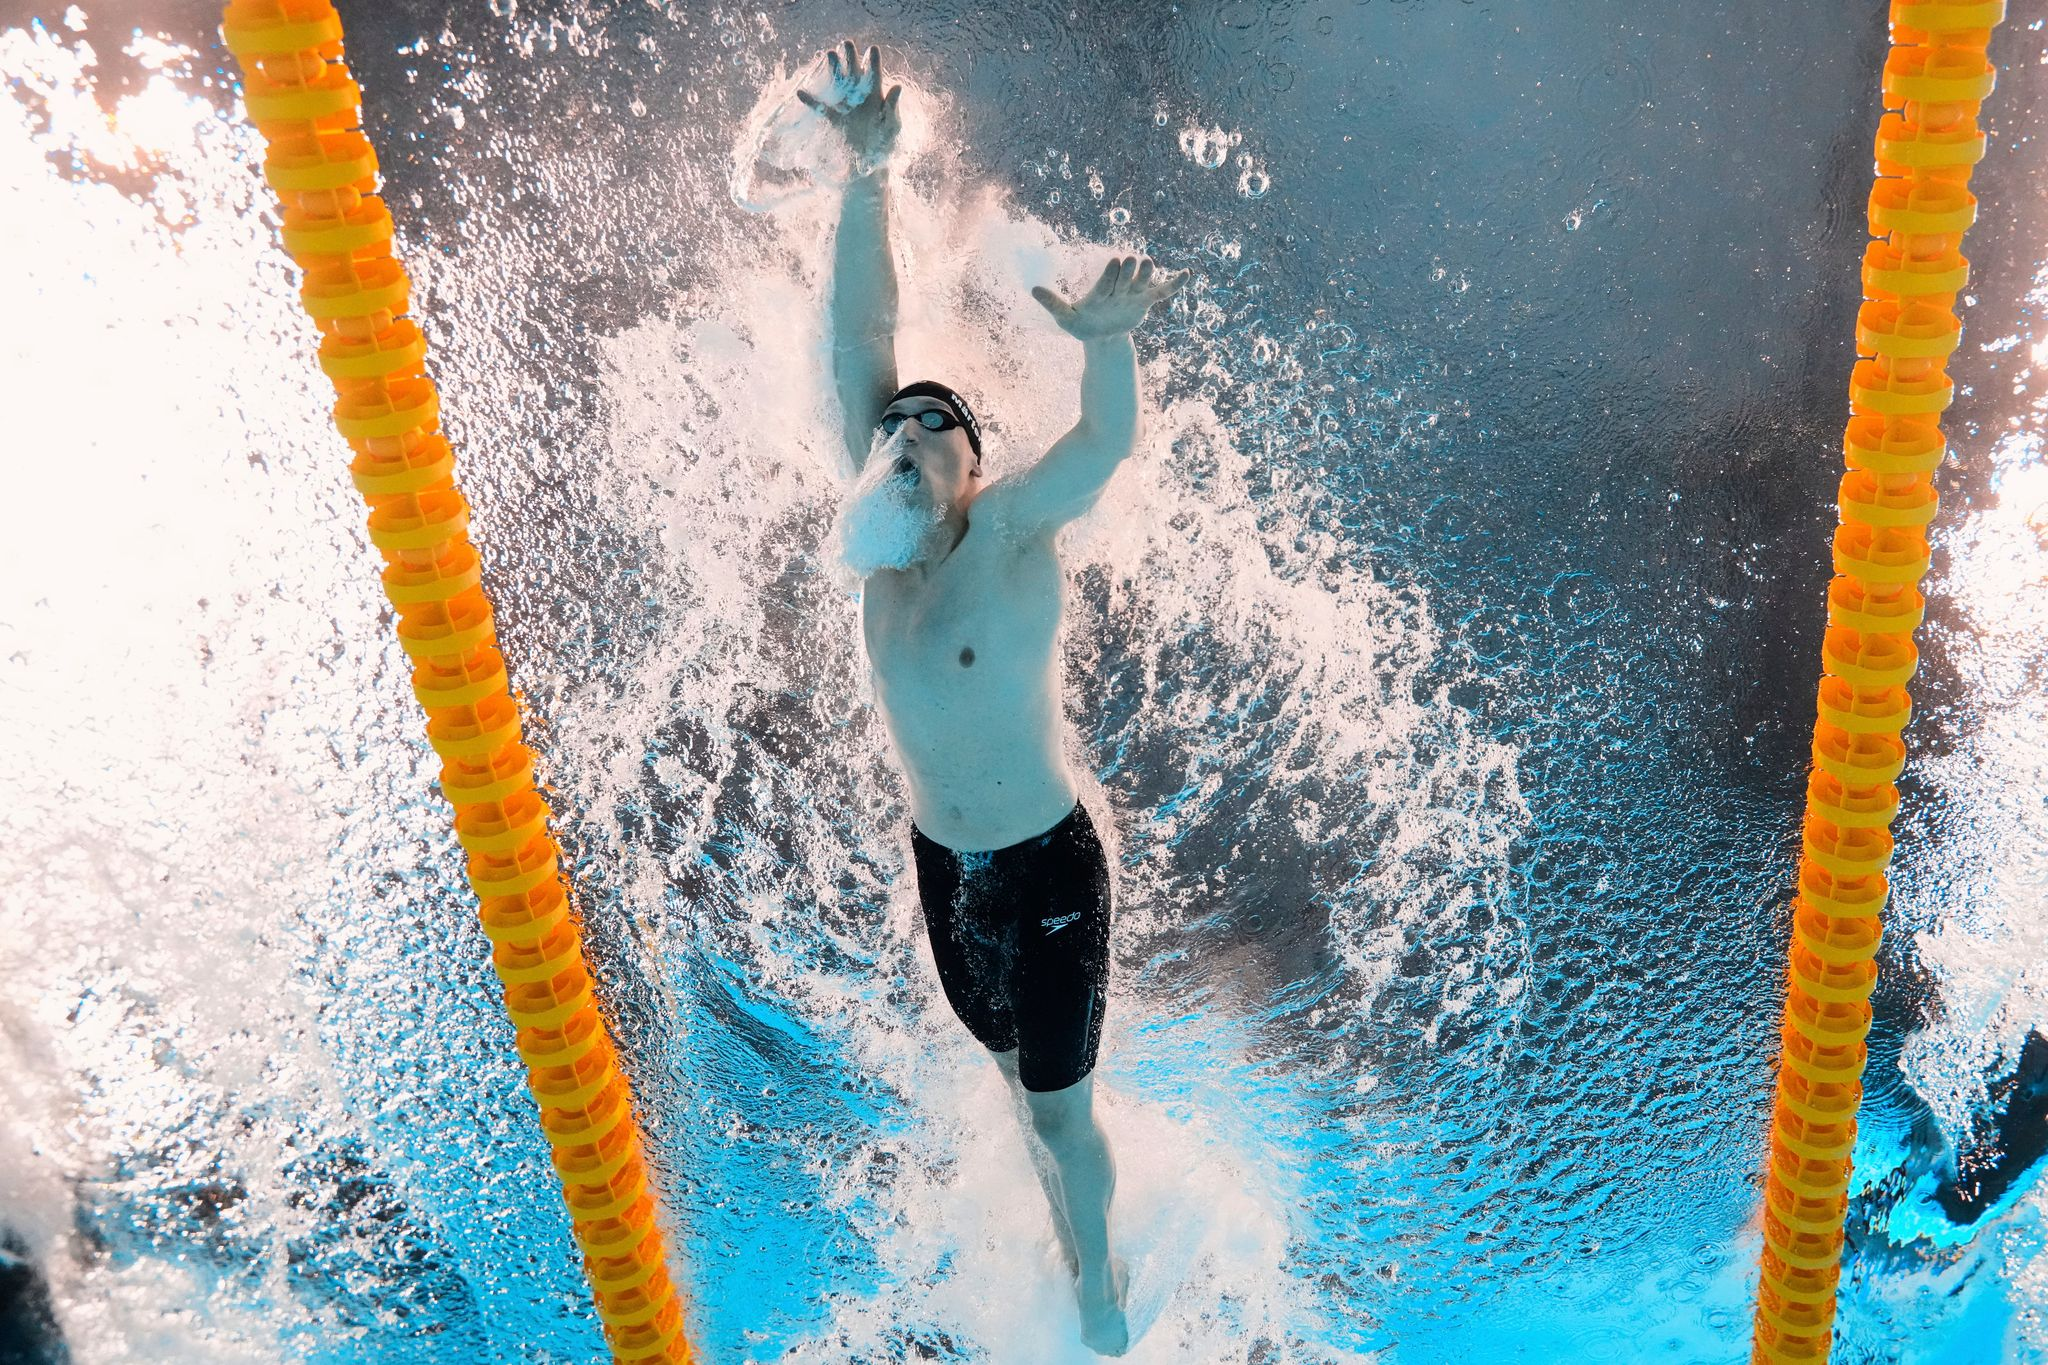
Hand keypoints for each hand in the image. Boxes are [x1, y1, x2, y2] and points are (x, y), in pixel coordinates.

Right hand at [796, 42, 901, 167]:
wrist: (869, 165)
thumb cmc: (885, 144)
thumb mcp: (892, 127)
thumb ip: (892, 108)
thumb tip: (898, 86)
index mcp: (876, 97)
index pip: (875, 75)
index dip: (873, 62)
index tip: (872, 49)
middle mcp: (859, 96)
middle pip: (854, 72)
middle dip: (850, 57)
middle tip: (846, 43)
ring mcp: (845, 105)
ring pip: (837, 83)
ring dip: (833, 69)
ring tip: (829, 53)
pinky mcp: (833, 118)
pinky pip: (819, 108)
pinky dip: (810, 101)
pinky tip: (801, 93)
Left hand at [1031, 256, 1183, 340]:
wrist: (1100, 336)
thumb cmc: (1082, 324)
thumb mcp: (1066, 317)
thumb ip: (1053, 303)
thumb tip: (1032, 289)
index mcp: (1100, 290)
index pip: (1106, 281)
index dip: (1110, 274)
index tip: (1116, 262)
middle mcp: (1118, 288)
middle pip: (1125, 278)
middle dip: (1128, 271)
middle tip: (1132, 259)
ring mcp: (1132, 294)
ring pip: (1142, 281)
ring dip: (1146, 273)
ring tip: (1149, 262)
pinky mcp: (1145, 302)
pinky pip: (1162, 292)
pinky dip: (1173, 284)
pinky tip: (1186, 274)